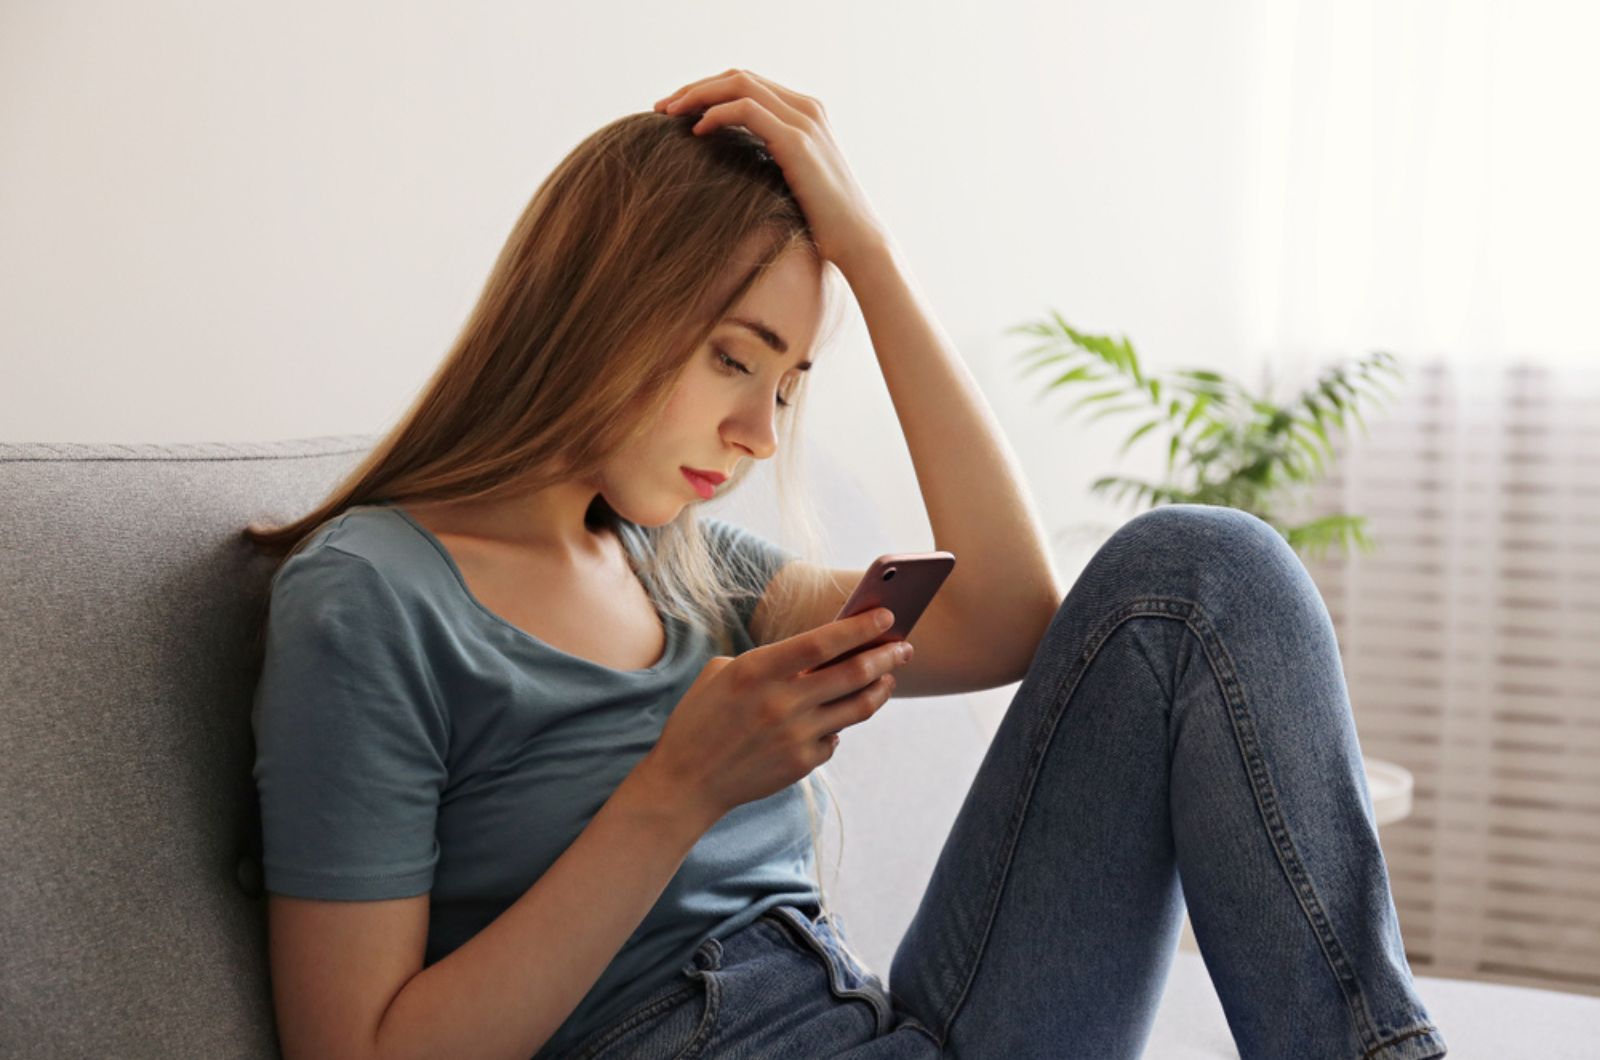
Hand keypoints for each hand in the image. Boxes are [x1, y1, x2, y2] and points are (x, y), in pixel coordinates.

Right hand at [640, 606, 914, 822]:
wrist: (685, 782)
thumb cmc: (701, 720)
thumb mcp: (722, 674)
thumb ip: (770, 661)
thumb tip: (820, 653)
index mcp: (758, 671)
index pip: (823, 643)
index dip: (860, 628)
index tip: (886, 617)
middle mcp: (781, 703)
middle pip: (852, 673)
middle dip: (886, 656)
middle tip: (904, 648)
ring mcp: (794, 736)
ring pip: (857, 708)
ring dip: (880, 688)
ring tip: (889, 677)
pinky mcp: (801, 764)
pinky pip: (836, 738)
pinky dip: (841, 724)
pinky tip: (840, 715)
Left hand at [652, 69, 889, 273]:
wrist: (857, 242)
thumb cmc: (821, 223)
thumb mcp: (790, 182)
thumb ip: (767, 161)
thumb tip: (728, 165)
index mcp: (804, 112)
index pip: (746, 83)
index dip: (706, 90)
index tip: (674, 110)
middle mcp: (806, 108)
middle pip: (738, 77)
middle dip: (695, 88)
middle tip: (661, 108)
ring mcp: (804, 121)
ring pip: (739, 85)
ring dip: (697, 95)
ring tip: (668, 114)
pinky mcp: (798, 141)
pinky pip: (747, 111)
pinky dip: (716, 114)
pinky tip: (696, 131)